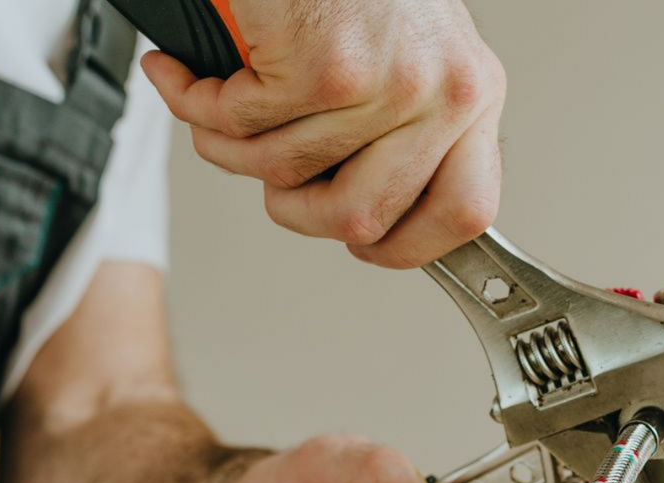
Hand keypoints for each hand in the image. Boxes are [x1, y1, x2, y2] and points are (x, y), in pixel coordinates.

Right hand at [143, 0, 505, 268]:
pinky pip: (243, 127)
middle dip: (292, 208)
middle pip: (360, 219)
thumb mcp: (405, 55)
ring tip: (218, 100)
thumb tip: (363, 213)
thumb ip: (399, 131)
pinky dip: (199, 102)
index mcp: (470, 93)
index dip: (406, 246)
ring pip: (286, 174)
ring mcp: (388, 82)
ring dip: (229, 145)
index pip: (466, 213)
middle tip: (265, 169)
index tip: (365, 244)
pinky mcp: (327, 67)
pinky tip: (192, 74)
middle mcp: (442, 90)